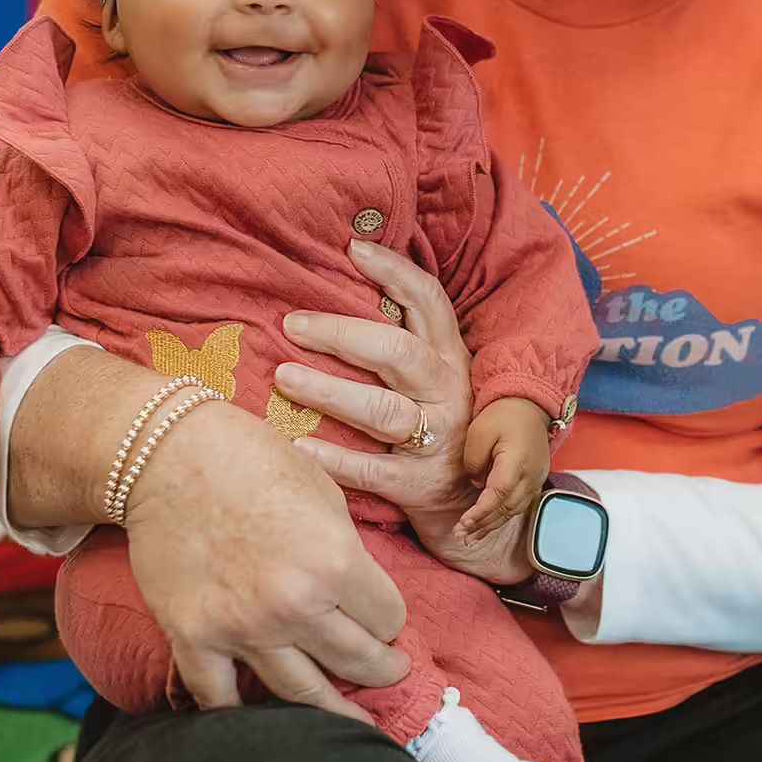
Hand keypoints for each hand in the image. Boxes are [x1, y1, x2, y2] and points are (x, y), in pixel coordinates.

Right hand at [121, 384, 410, 717]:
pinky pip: (222, 699)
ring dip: (337, 712)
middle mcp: (294, 605)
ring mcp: (242, 628)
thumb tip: (364, 596)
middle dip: (384, 670)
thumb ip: (347, 552)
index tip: (386, 620)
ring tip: (355, 723)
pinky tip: (265, 727)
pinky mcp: (194, 638)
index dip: (392, 620)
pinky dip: (244, 717)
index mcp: (334, 562)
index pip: (389, 619)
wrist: (165, 454)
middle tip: (391, 672)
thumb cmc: (250, 459)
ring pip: (304, 696)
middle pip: (359, 662)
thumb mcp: (325, 494)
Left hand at [274, 242, 531, 586]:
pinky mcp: (420, 487)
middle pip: (397, 354)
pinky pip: (373, 471)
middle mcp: (448, 395)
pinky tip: (298, 449)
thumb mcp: (435, 383)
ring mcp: (438, 441)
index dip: (394, 271)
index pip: (428, 303)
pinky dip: (335, 460)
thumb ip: (403, 345)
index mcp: (451, 361)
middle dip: (342, 334)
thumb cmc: (442, 433)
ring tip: (284, 377)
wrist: (477, 512)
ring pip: (383, 411)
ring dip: (330, 392)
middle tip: (294, 324)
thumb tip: (340, 294)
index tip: (352, 248)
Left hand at [460, 398, 550, 541]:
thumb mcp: (479, 431)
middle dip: (483, 525)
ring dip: (492, 526)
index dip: (481, 513)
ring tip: (470, 538)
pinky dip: (502, 517)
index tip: (463, 525)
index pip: (499, 494)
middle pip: (507, 508)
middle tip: (460, 537)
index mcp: (517, 461)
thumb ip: (473, 461)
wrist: (531, 405)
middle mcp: (531, 475)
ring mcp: (537, 479)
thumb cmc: (503, 414)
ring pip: (514, 510)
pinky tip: (488, 525)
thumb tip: (476, 484)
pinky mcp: (536, 481)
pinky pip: (519, 505)